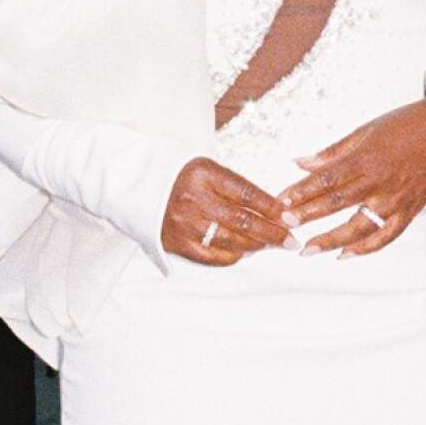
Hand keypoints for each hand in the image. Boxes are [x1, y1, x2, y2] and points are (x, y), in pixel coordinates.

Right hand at [161, 157, 292, 266]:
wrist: (134, 184)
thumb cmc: (177, 174)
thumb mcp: (205, 168)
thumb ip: (233, 187)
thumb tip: (269, 209)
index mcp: (204, 174)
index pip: (247, 193)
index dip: (272, 208)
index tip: (290, 217)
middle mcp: (194, 199)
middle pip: (243, 221)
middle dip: (272, 233)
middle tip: (290, 240)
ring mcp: (185, 223)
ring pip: (231, 241)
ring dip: (256, 245)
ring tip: (271, 245)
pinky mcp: (176, 242)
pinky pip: (212, 256)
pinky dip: (233, 256)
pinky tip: (245, 252)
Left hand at [274, 100, 425, 255]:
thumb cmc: (406, 126)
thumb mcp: (365, 131)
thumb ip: (332, 152)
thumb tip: (301, 163)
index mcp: (365, 159)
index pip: (326, 180)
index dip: (301, 192)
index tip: (281, 202)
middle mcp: (379, 183)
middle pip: (336, 204)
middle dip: (307, 216)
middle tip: (285, 226)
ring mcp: (395, 201)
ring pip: (358, 228)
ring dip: (331, 240)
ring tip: (308, 249)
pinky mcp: (409, 212)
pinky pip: (385, 236)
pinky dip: (365, 249)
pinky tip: (345, 254)